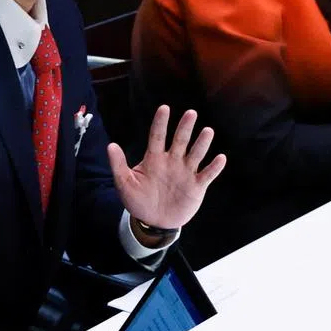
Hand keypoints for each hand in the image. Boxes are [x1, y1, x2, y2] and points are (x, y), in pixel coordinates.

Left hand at [107, 105, 225, 230]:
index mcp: (154, 158)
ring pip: (196, 154)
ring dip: (202, 143)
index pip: (157, 136)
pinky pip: (207, 175)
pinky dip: (214, 167)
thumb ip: (119, 165)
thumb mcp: (125, 184)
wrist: (154, 222)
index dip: (160, 123)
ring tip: (207, 131)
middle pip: (180, 140)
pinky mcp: (197, 186)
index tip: (164, 108)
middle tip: (191, 113)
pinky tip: (220, 158)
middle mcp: (172, 161)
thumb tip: (110, 145)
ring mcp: (186, 172)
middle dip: (185, 127)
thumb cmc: (139, 200)